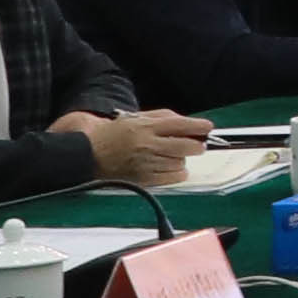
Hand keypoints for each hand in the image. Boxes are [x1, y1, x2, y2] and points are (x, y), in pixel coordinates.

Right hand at [69, 106, 208, 180]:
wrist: (89, 155)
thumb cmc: (114, 135)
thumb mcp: (136, 118)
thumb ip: (162, 117)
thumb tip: (187, 122)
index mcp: (145, 127)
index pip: (180, 125)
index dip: (198, 126)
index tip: (208, 127)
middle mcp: (147, 145)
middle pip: (185, 145)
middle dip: (196, 145)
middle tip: (197, 144)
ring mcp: (145, 163)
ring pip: (180, 162)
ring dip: (183, 159)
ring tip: (174, 155)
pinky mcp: (143, 179)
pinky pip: (172, 178)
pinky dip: (178, 173)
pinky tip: (172, 167)